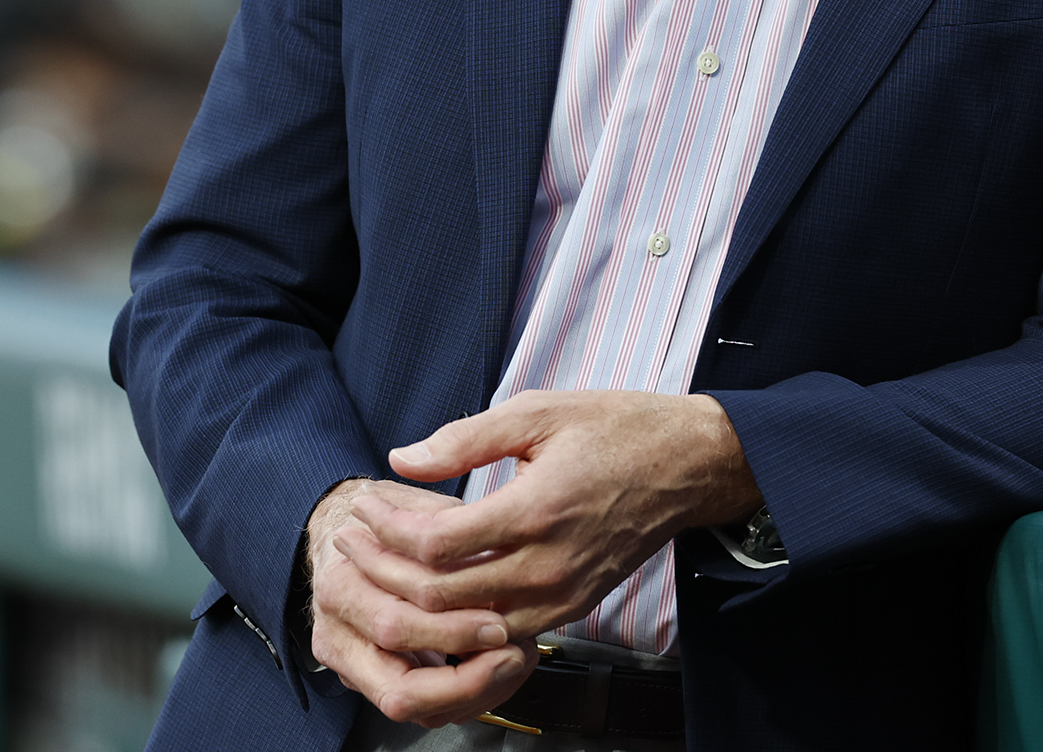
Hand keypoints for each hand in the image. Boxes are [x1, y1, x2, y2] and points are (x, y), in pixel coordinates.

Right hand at [305, 478, 535, 725]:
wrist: (344, 534)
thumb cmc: (381, 522)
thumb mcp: (413, 508)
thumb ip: (446, 533)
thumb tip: (495, 556)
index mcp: (342, 589)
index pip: (396, 627)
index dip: (454, 632)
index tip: (500, 624)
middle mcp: (338, 635)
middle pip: (401, 688)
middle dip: (467, 680)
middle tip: (511, 655)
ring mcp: (351, 665)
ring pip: (412, 709)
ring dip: (471, 695)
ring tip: (511, 663)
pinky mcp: (374, 681)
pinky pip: (421, 708)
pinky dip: (463, 698)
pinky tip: (495, 673)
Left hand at [339, 390, 760, 641]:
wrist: (688, 467)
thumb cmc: (616, 430)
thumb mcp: (538, 411)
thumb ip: (465, 439)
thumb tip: (402, 460)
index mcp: (536, 510)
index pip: (436, 545)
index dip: (388, 529)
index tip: (365, 505)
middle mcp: (548, 565)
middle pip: (441, 594)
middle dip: (385, 569)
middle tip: (354, 540)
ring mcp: (562, 596)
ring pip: (466, 624)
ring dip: (416, 602)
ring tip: (381, 568)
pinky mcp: (572, 610)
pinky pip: (501, 631)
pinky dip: (460, 620)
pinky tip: (432, 592)